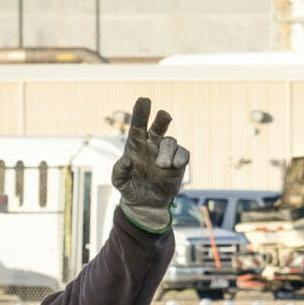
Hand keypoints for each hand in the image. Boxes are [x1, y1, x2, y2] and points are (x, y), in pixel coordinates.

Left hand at [110, 97, 190, 231]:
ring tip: (161, 166)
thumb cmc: (130, 188)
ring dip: (166, 153)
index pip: (138, 127)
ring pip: (170, 142)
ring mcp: (166, 152)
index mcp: (135, 146)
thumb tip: (127, 160)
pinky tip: (174, 166)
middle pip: (158, 127)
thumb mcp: (120, 182)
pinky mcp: (178, 162)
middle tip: (164, 115)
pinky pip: (183, 154)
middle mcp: (152, 145)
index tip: (144, 100)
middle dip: (161, 120)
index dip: (141, 114)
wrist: (146, 204)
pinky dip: (179, 158)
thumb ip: (120, 171)